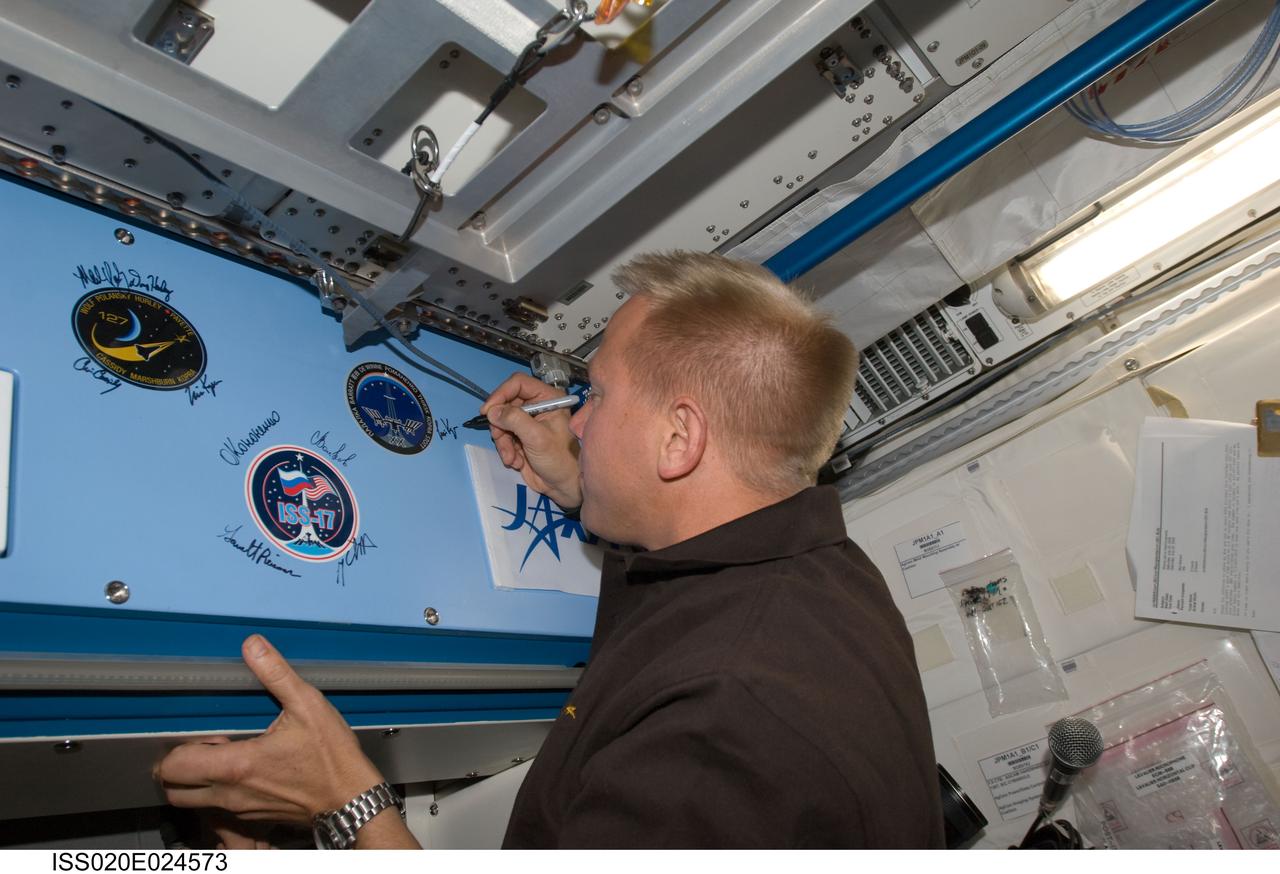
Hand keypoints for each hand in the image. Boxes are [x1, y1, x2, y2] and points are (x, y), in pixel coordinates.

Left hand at [156, 635, 418, 847]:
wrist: (350, 800)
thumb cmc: (332, 758)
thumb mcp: (308, 705)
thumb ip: (276, 674)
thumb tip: (253, 646)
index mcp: (237, 765)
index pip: (174, 767)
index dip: (176, 748)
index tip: (199, 733)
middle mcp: (230, 794)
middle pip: (174, 790)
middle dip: (178, 767)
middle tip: (203, 744)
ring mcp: (240, 811)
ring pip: (193, 803)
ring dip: (196, 782)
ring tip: (222, 756)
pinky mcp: (252, 820)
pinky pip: (217, 811)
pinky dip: (217, 793)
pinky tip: (244, 771)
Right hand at [481, 372, 581, 509]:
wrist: (564, 486)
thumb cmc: (560, 459)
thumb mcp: (537, 437)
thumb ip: (515, 420)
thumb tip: (492, 411)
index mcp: (547, 398)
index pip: (518, 384)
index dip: (501, 394)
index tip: (488, 411)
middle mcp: (536, 406)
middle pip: (505, 403)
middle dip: (500, 424)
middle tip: (500, 438)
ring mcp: (527, 422)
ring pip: (500, 422)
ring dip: (502, 441)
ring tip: (511, 457)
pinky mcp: (519, 437)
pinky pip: (502, 437)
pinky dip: (505, 450)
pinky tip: (516, 462)